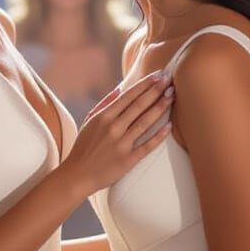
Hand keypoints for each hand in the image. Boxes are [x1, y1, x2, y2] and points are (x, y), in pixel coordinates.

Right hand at [62, 71, 172, 193]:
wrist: (77, 175)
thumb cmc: (83, 146)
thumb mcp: (89, 121)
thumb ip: (104, 104)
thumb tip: (120, 89)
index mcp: (103, 117)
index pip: (129, 96)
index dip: (145, 84)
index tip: (158, 75)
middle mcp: (113, 128)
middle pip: (139, 106)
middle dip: (156, 91)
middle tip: (170, 79)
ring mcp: (121, 144)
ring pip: (145, 122)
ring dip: (160, 107)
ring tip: (172, 96)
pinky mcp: (128, 160)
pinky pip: (147, 145)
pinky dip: (159, 135)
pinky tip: (169, 125)